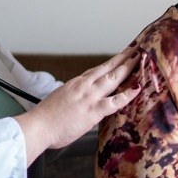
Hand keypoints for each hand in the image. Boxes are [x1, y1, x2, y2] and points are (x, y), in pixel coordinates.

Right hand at [16, 48, 140, 160]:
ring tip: (139, 59)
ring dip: (128, 67)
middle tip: (135, 50)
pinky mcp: (93, 110)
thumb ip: (71, 99)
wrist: (37, 127)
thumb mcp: (58, 102)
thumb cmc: (44, 119)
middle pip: (107, 68)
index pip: (96, 71)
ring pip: (113, 77)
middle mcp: (83, 86)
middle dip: (122, 58)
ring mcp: (89, 97)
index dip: (109, 64)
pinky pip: (115, 100)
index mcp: (74, 84)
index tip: (118, 58)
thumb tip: (78, 104)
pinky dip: (128, 94)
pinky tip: (138, 88)